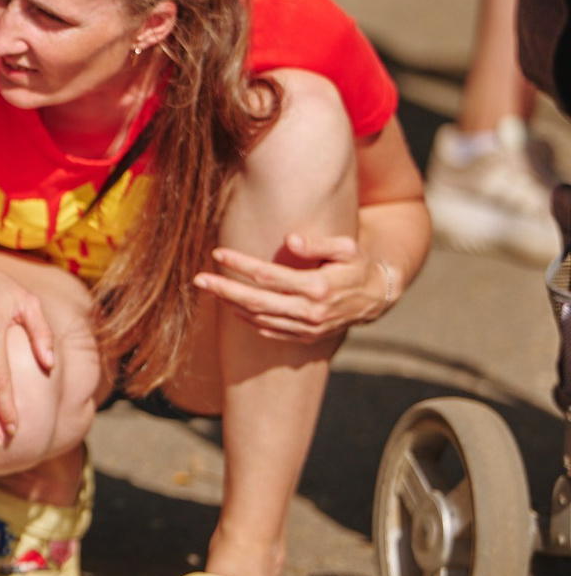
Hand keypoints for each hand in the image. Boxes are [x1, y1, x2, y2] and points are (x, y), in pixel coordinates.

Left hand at [195, 233, 393, 342]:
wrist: (378, 296)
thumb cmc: (358, 264)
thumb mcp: (347, 248)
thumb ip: (318, 243)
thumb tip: (289, 239)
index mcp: (318, 287)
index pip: (268, 276)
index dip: (240, 265)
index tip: (217, 253)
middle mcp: (311, 312)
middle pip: (256, 301)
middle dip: (224, 290)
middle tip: (198, 279)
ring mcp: (308, 327)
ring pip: (260, 318)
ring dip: (232, 305)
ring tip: (210, 290)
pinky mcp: (307, 337)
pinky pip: (270, 332)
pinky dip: (248, 321)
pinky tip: (233, 308)